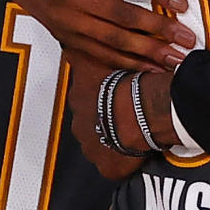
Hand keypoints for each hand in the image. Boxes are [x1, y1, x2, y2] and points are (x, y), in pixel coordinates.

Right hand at [7, 0, 196, 69]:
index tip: (182, 3)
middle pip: (121, 17)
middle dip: (157, 30)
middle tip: (188, 38)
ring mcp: (69, 21)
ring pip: (112, 41)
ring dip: (146, 53)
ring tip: (176, 60)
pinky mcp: (67, 38)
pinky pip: (99, 54)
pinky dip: (125, 65)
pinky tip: (151, 70)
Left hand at [65, 51, 143, 179]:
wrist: (142, 106)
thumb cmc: (124, 82)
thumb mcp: (95, 58)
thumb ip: (80, 52)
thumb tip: (67, 43)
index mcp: (80, 100)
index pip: (85, 99)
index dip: (102, 96)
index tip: (115, 93)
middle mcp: (82, 126)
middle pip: (93, 124)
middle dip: (108, 120)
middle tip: (128, 112)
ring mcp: (94, 148)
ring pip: (104, 144)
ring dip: (116, 139)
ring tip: (136, 129)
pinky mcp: (109, 167)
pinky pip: (117, 165)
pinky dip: (127, 159)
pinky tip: (140, 148)